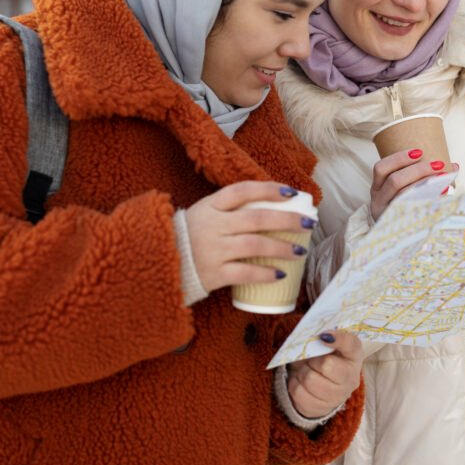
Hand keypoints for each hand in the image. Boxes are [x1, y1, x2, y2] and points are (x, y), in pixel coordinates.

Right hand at [184, 181, 313, 292]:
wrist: (155, 261)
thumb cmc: (189, 236)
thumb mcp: (203, 213)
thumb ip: (230, 209)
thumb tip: (271, 206)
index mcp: (210, 206)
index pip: (242, 191)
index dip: (268, 190)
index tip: (291, 192)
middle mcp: (213, 225)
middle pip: (256, 218)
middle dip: (287, 220)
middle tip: (308, 223)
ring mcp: (213, 250)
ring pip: (254, 245)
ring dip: (281, 247)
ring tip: (300, 251)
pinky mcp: (213, 273)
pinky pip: (244, 273)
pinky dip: (264, 273)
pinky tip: (280, 274)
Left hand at [287, 331, 362, 418]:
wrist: (318, 386)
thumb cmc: (323, 360)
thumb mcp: (326, 346)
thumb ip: (324, 338)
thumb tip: (319, 337)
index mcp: (354, 357)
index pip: (352, 345)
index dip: (339, 339)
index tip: (323, 336)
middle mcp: (351, 379)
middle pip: (327, 365)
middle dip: (313, 360)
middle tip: (312, 360)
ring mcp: (337, 397)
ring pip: (310, 379)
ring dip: (302, 372)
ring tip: (307, 371)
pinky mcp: (320, 408)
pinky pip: (298, 392)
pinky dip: (295, 384)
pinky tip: (302, 383)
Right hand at [370, 148, 453, 220]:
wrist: (396, 243)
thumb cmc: (404, 210)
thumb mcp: (404, 193)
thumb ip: (422, 178)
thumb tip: (454, 166)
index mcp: (377, 189)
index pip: (381, 169)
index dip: (399, 158)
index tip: (420, 152)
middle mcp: (378, 202)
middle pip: (395, 181)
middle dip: (419, 170)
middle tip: (439, 164)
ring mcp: (386, 215)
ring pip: (403, 195)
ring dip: (426, 183)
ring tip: (444, 176)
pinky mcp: (399, 225)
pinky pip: (414, 210)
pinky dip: (431, 198)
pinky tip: (445, 192)